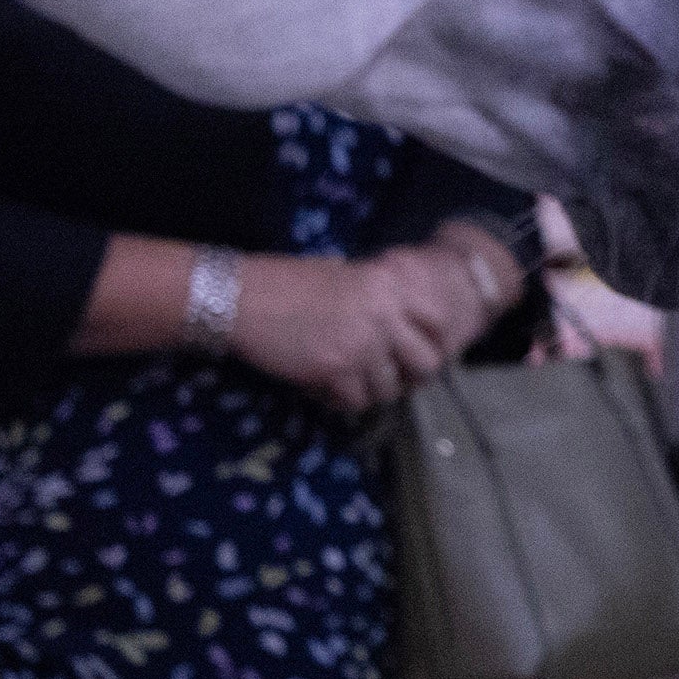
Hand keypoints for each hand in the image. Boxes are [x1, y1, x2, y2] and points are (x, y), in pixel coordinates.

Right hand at [230, 222, 526, 416]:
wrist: (241, 297)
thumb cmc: (285, 283)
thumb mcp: (343, 276)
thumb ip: (375, 299)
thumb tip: (396, 325)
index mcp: (388, 286)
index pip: (437, 322)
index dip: (430, 343)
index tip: (412, 354)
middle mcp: (385, 315)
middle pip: (425, 364)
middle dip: (408, 377)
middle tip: (385, 379)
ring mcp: (363, 344)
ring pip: (388, 389)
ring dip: (368, 391)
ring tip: (344, 382)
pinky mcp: (337, 370)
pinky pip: (355, 402)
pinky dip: (339, 401)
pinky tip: (321, 389)